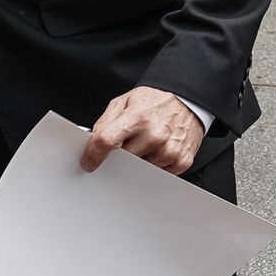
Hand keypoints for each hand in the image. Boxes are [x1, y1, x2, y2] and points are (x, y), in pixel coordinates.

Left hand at [82, 86, 203, 174]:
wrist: (187, 101)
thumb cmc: (155, 102)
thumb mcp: (125, 101)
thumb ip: (106, 121)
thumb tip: (91, 141)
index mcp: (138, 117)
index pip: (107, 141)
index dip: (92, 154)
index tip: (88, 162)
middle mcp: (155, 135)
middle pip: (123, 159)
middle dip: (118, 156)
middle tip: (126, 143)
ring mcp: (169, 150)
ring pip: (140, 170)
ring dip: (138, 161)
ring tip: (145, 143)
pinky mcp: (181, 161)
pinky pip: (158, 174)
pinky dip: (154, 165)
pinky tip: (158, 150)